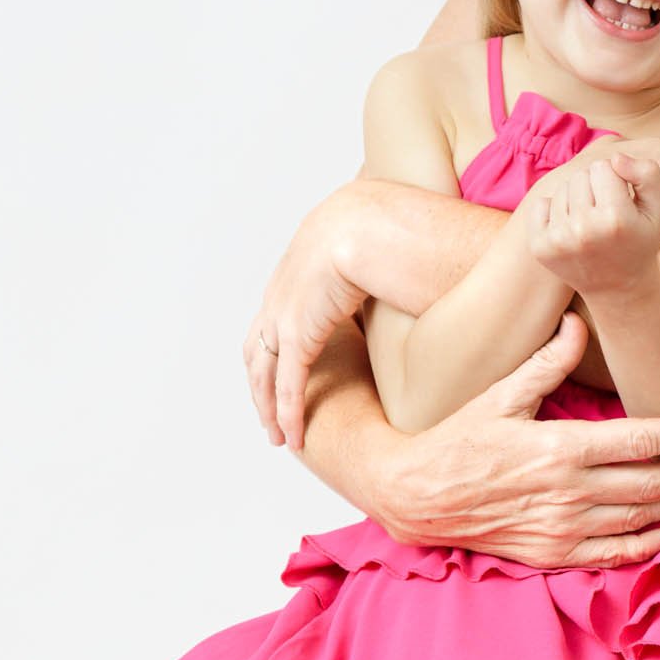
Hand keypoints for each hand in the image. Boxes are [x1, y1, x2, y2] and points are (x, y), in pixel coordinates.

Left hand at [245, 183, 371, 451]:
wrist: (368, 223)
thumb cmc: (382, 226)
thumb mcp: (370, 241)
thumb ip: (375, 259)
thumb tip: (403, 265)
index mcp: (295, 271)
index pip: (274, 318)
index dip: (276, 348)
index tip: (287, 370)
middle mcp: (279, 296)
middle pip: (257, 350)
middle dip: (261, 386)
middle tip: (270, 414)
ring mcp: (283, 317)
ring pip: (264, 375)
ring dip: (268, 408)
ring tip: (281, 436)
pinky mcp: (297, 336)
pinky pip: (287, 386)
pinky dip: (287, 414)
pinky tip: (293, 437)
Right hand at [375, 313, 659, 563]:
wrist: (416, 496)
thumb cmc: (458, 439)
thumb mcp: (500, 395)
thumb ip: (546, 362)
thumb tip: (578, 323)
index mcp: (560, 447)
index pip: (640, 440)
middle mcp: (567, 490)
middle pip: (651, 483)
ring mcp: (561, 526)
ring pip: (639, 519)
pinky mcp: (551, 553)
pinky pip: (611, 555)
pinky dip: (647, 548)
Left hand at [527, 155, 659, 296]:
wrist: (617, 286)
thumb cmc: (640, 239)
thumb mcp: (659, 207)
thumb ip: (647, 173)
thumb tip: (615, 158)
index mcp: (615, 218)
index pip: (604, 166)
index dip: (615, 180)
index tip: (622, 201)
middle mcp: (584, 230)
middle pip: (580, 175)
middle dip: (594, 187)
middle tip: (606, 213)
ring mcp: (558, 240)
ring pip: (562, 188)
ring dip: (576, 199)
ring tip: (591, 223)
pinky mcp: (540, 247)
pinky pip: (541, 203)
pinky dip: (554, 211)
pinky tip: (571, 229)